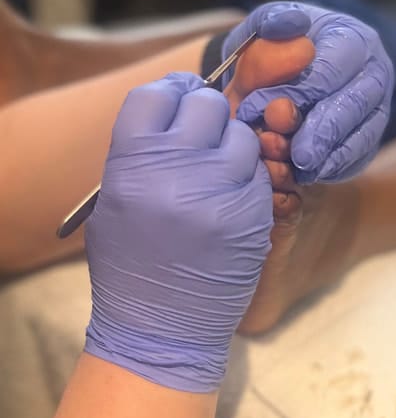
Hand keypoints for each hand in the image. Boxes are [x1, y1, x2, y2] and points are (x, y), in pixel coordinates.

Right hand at [84, 73, 272, 391]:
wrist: (160, 327)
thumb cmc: (130, 264)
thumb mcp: (114, 202)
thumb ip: (139, 151)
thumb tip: (171, 107)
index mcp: (131, 164)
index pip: (155, 94)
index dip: (169, 90)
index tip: (179, 96)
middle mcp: (176, 172)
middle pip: (205, 104)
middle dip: (204, 113)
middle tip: (202, 132)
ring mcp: (219, 193)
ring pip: (241, 135)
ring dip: (231, 144)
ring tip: (217, 170)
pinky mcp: (253, 215)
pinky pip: (258, 172)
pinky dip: (247, 176)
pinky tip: (231, 195)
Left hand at [222, 1, 393, 182]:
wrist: (282, 70)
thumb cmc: (273, 48)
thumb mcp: (264, 27)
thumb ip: (271, 22)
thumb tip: (293, 25)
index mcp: (351, 37)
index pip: (329, 69)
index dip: (298, 95)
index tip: (265, 113)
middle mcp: (374, 69)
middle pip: (353, 105)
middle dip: (322, 132)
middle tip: (298, 156)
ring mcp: (379, 104)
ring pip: (363, 134)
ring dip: (330, 156)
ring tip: (302, 170)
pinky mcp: (373, 134)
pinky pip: (362, 154)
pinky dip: (337, 167)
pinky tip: (312, 174)